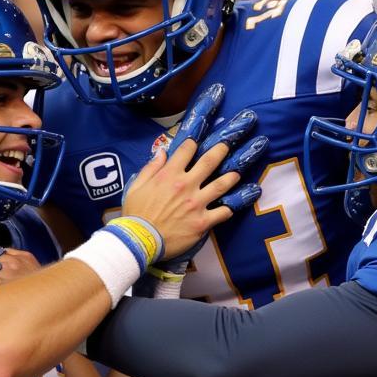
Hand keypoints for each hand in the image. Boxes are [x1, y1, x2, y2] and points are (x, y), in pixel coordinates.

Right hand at [153, 83, 266, 256]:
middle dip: (223, 148)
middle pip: (210, 160)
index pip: (186, 149)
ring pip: (222, 184)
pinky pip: (223, 212)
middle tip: (231, 142)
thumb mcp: (136, 186)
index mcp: (169, 174)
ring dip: (233, 176)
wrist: (139, 241)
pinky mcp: (203, 221)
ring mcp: (197, 203)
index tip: (202, 135)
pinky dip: (231, 207)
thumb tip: (162, 152)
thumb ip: (150, 168)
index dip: (195, 140)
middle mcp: (186, 185)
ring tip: (240, 170)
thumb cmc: (135, 214)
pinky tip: (239, 202)